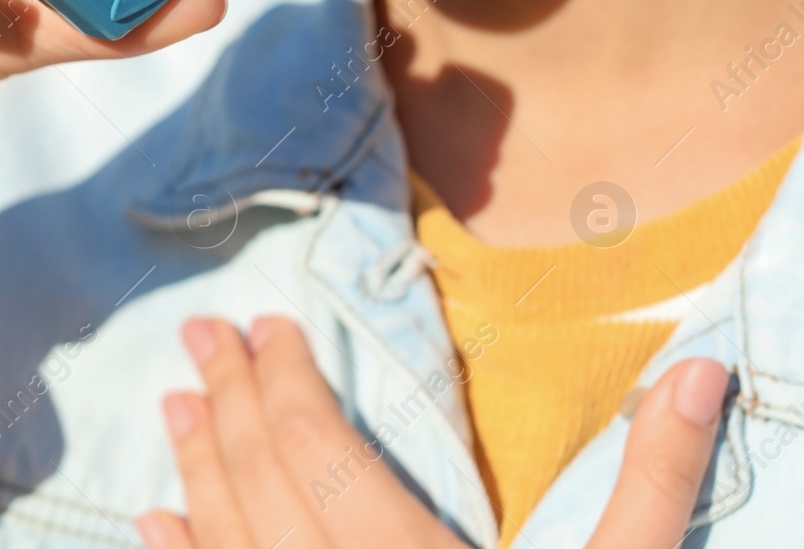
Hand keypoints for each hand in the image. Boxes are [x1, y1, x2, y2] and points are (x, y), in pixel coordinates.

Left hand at [141, 316, 728, 548]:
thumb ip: (652, 483)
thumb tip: (698, 375)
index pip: (318, 448)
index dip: (286, 378)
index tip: (268, 323)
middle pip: (259, 480)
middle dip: (228, 397)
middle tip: (201, 332)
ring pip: (225, 539)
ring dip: (195, 463)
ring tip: (174, 401)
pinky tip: (153, 518)